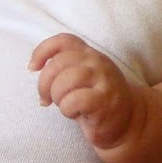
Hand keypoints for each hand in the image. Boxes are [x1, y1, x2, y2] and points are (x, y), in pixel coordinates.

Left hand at [30, 34, 140, 152]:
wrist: (129, 122)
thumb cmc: (97, 100)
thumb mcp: (83, 76)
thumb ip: (64, 66)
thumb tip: (34, 65)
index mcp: (89, 53)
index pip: (63, 41)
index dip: (42, 51)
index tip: (33, 68)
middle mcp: (97, 61)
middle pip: (57, 64)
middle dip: (44, 85)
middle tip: (47, 99)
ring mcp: (103, 79)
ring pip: (63, 82)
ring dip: (57, 98)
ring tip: (66, 106)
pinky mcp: (105, 100)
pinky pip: (74, 100)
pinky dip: (68, 110)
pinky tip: (76, 114)